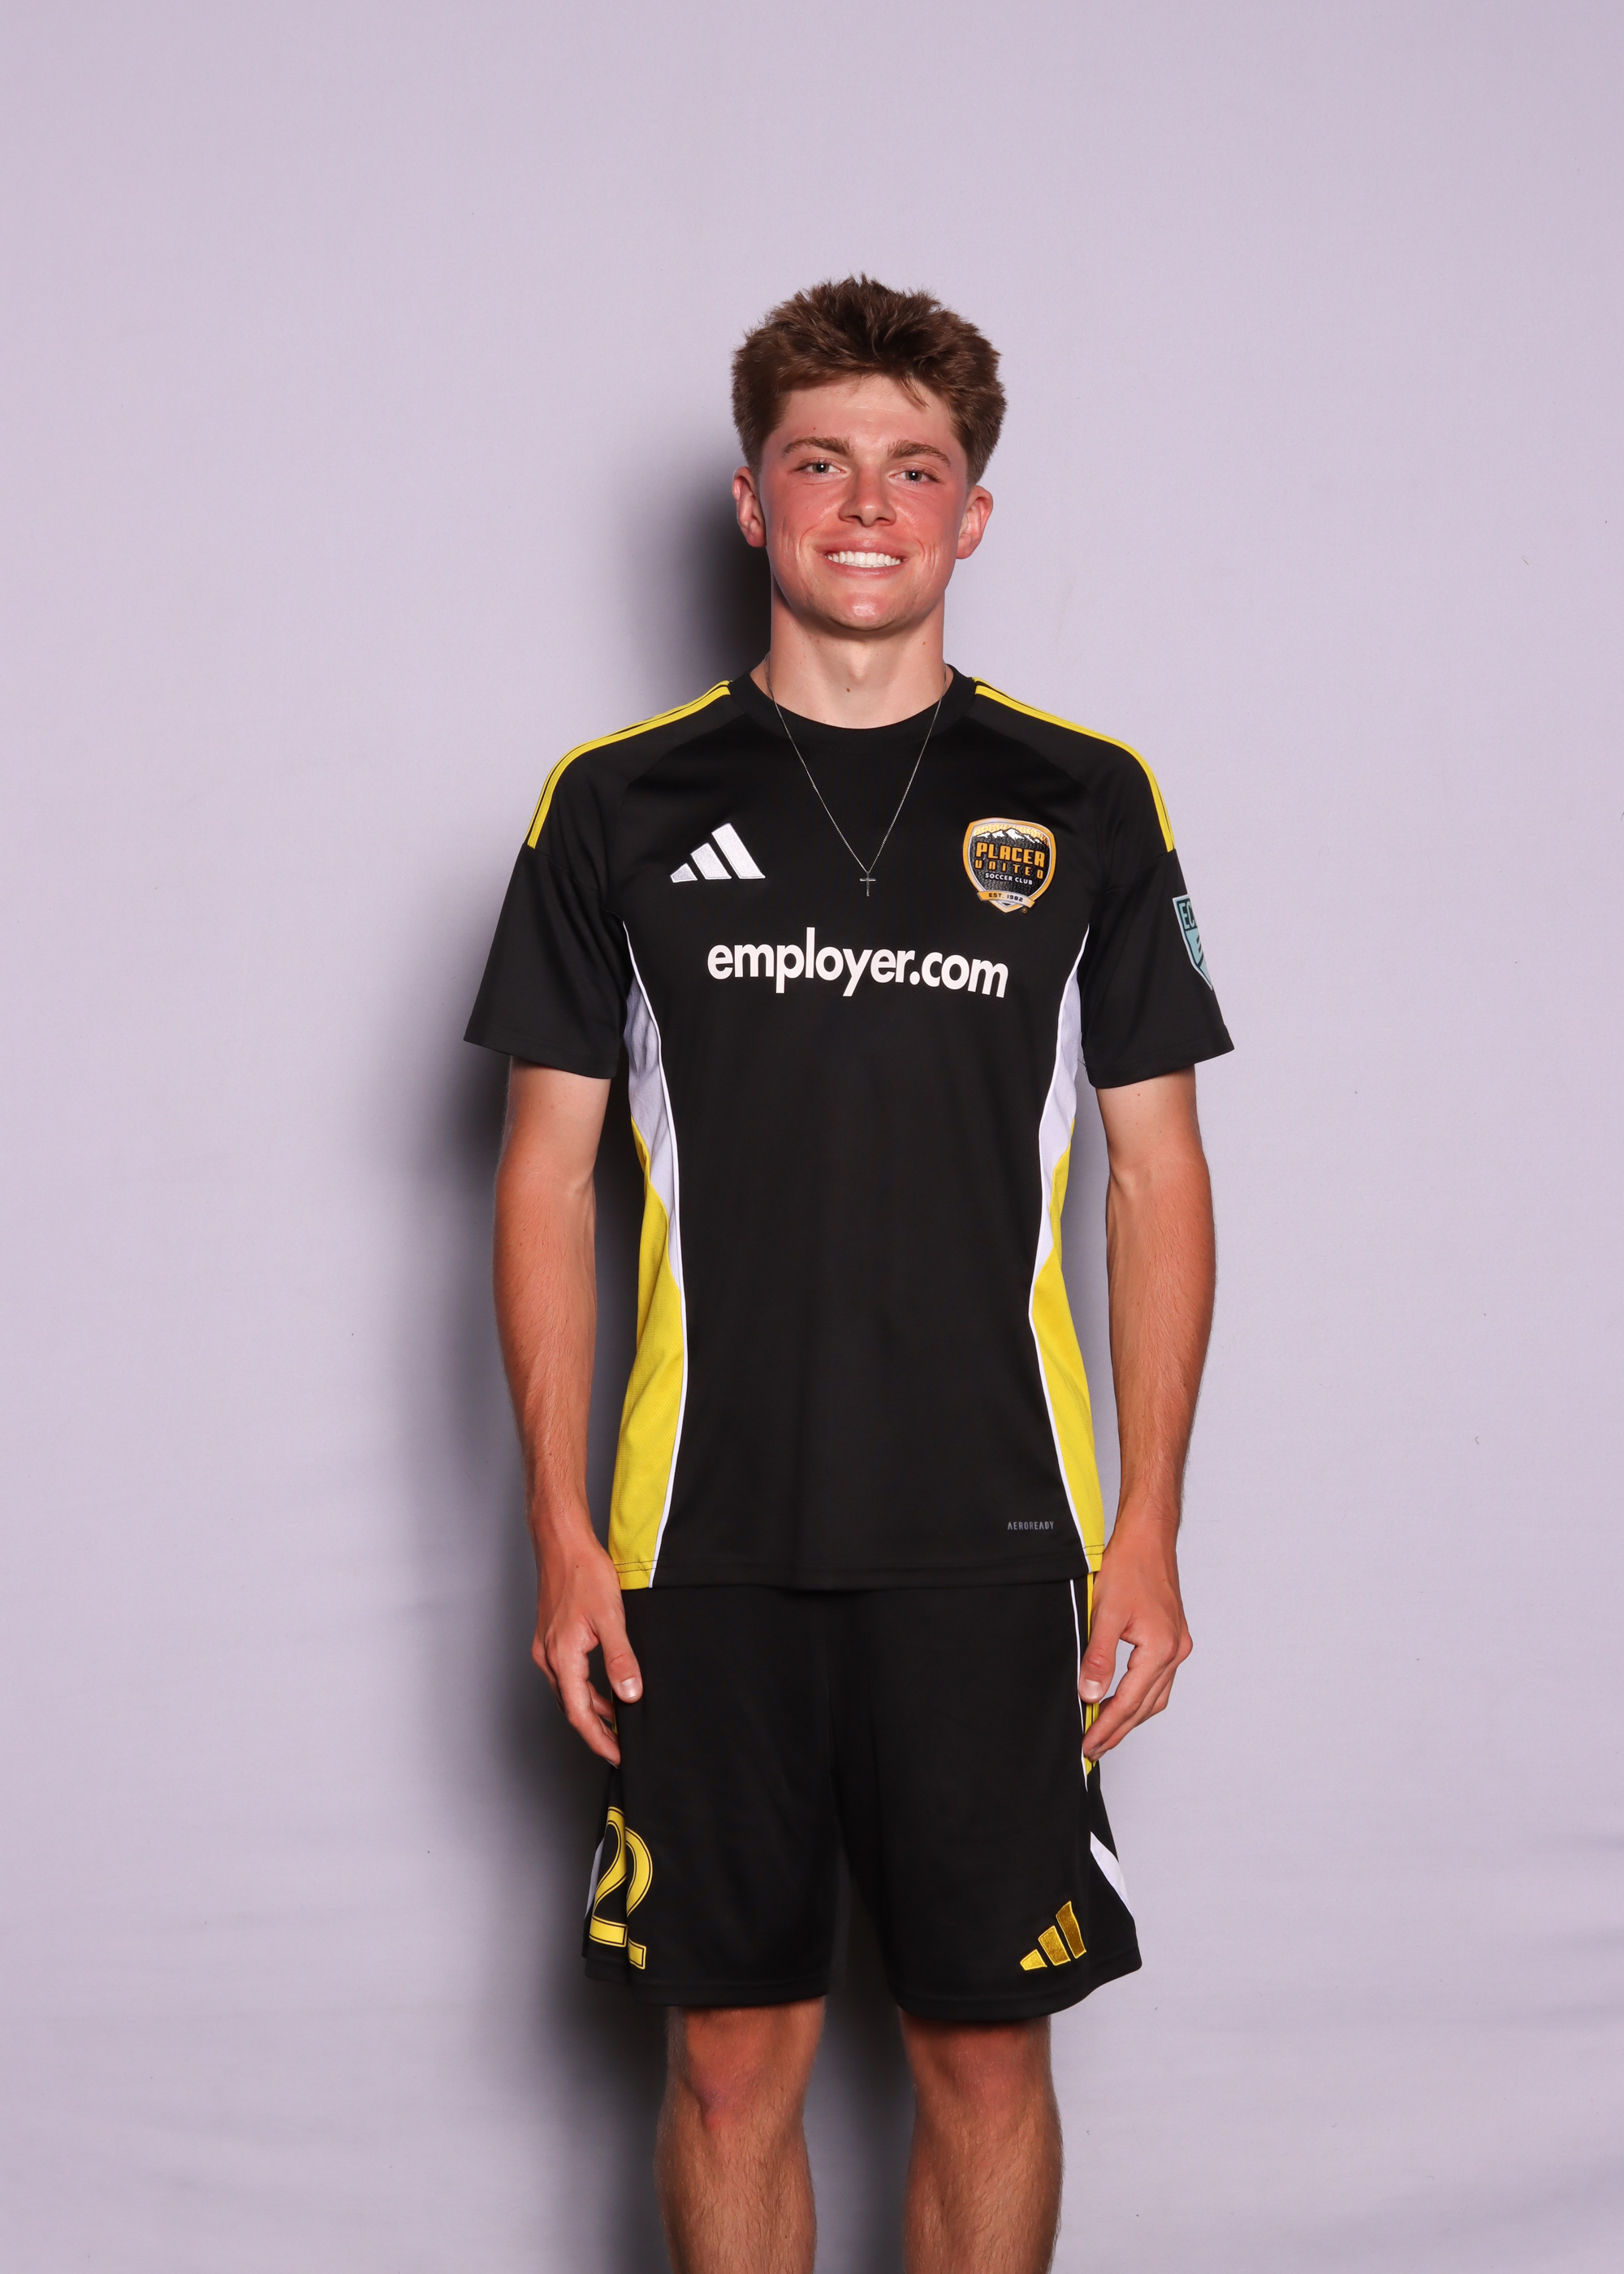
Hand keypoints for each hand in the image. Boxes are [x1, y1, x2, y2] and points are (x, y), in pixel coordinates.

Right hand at [532, 1526, 642, 1763]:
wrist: (562, 1543)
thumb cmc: (584, 1573)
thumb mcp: (610, 1617)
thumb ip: (620, 1658)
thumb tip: (630, 1693)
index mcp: (561, 1657)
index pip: (579, 1713)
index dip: (599, 1739)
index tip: (617, 1755)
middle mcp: (548, 1657)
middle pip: (570, 1708)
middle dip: (595, 1731)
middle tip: (619, 1748)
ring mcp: (547, 1648)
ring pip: (568, 1693)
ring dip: (591, 1710)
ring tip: (616, 1725)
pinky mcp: (551, 1638)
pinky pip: (567, 1676)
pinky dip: (585, 1690)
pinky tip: (604, 1689)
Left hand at [1077, 1515, 1191, 1756]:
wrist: (1148, 1538)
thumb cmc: (1129, 1566)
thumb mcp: (1105, 1613)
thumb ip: (1099, 1658)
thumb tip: (1091, 1695)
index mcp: (1161, 1649)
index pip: (1129, 1702)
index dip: (1106, 1727)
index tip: (1087, 1745)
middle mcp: (1176, 1652)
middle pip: (1145, 1707)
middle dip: (1118, 1730)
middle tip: (1093, 1749)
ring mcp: (1177, 1646)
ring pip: (1155, 1697)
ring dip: (1131, 1717)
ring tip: (1105, 1732)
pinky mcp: (1173, 1638)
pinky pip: (1159, 1681)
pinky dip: (1140, 1697)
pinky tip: (1124, 1701)